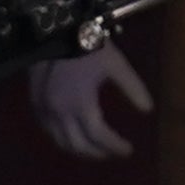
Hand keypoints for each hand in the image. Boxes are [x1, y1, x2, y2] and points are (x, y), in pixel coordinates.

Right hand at [28, 38, 153, 159]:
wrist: (57, 30)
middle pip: (78, 145)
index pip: (99, 136)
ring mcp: (44, 110)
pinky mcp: (35, 103)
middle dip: (97, 153)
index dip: (115, 146)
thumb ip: (133, 88)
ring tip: (95, 149)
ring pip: (60, 141)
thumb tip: (148, 110)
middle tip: (112, 153)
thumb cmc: (90, 47)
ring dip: (79, 150)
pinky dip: (62, 138)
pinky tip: (73, 135)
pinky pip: (48, 130)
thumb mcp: (117, 65)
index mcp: (80, 105)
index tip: (128, 150)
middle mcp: (59, 113)